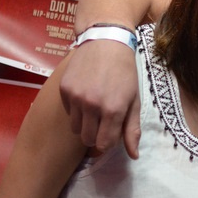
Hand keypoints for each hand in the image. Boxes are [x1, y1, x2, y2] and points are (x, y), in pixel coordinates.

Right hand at [59, 40, 140, 158]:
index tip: (110, 134)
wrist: (106, 42)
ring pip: (75, 128)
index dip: (107, 142)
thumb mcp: (134, 100)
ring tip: (94, 107)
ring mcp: (75, 97)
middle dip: (95, 135)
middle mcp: (92, 105)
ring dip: (84, 123)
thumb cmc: (125, 72)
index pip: (104, 144)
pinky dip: (75, 109)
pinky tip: (85, 94)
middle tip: (103, 122)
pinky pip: (67, 112)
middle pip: (87, 139)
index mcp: (113, 110)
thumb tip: (134, 156)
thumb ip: (132, 129)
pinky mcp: (64, 90)